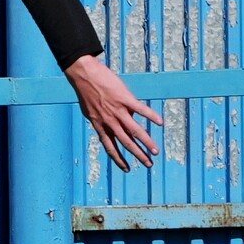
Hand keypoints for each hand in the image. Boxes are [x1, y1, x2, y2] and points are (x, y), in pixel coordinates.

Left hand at [64, 55, 162, 169]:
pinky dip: (151, 116)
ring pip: (134, 131)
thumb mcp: (90, 111)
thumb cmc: (86, 92)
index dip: (118, 159)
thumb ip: (104, 120)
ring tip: (155, 151)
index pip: (110, 147)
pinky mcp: (124, 98)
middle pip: (125, 142)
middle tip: (148, 164)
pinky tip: (161, 123)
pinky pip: (141, 110)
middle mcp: (109, 121)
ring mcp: (117, 110)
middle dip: (137, 155)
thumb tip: (122, 123)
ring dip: (146, 142)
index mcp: (100, 125)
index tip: (127, 169)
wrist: (83, 74)